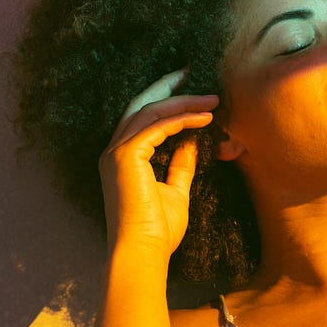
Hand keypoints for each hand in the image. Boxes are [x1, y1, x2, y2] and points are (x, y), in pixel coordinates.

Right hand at [99, 70, 219, 257]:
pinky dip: (182, 118)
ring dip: (183, 102)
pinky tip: (204, 117)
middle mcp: (114, 150)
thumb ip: (180, 165)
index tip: (191, 91)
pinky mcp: (125, 156)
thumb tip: (191, 141)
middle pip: (141, 105)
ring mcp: (116, 152)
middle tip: (192, 73)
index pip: (142, 119)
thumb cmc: (156, 231)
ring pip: (151, 112)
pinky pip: (157, 126)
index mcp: (122, 158)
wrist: (142, 252)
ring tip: (212, 100)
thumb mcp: (175, 191)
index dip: (166, 100)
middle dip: (168, 87)